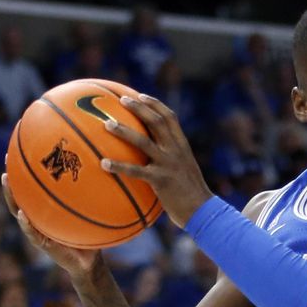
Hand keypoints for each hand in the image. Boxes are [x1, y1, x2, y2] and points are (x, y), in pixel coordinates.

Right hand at [1, 172, 99, 278]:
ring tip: (7, 182)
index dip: (27, 176)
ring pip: (18, 212)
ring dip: (11, 197)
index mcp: (48, 212)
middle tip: (7, 164)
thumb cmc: (91, 234)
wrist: (90, 261)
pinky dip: (26, 224)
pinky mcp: (44, 245)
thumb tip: (108, 172)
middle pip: (20, 198)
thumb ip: (94, 198)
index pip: (34, 191)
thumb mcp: (93, 213)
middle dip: (12, 182)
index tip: (23, 157)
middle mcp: (40, 219)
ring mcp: (38, 231)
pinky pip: (33, 233)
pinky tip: (22, 214)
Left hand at [101, 94, 212, 227]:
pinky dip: (119, 165)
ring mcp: (169, 164)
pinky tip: (103, 163)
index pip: (170, 117)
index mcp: (182, 146)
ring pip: (144, 141)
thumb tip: (151, 160)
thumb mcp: (185, 171)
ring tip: (106, 124)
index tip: (139, 95)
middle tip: (121, 99)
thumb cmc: (193, 195)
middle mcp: (176, 151)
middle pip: (157, 121)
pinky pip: (136, 171)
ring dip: (124, 131)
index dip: (155, 104)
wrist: (203, 211)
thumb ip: (171, 161)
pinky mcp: (161, 180)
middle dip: (139, 108)